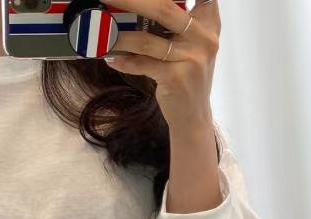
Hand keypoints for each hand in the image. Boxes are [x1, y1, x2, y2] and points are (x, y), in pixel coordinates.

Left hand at [103, 0, 220, 133]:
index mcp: (208, 23)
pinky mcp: (177, 78)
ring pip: (147, 40)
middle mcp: (203, 37)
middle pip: (163, 7)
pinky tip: (111, 59)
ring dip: (119, 37)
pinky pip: (142, 64)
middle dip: (130, 1)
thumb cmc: (186, 76)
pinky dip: (124, 61)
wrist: (193, 116)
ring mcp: (191, 58)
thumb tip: (137, 7)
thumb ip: (177, 23)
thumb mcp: (190, 45)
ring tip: (102, 33)